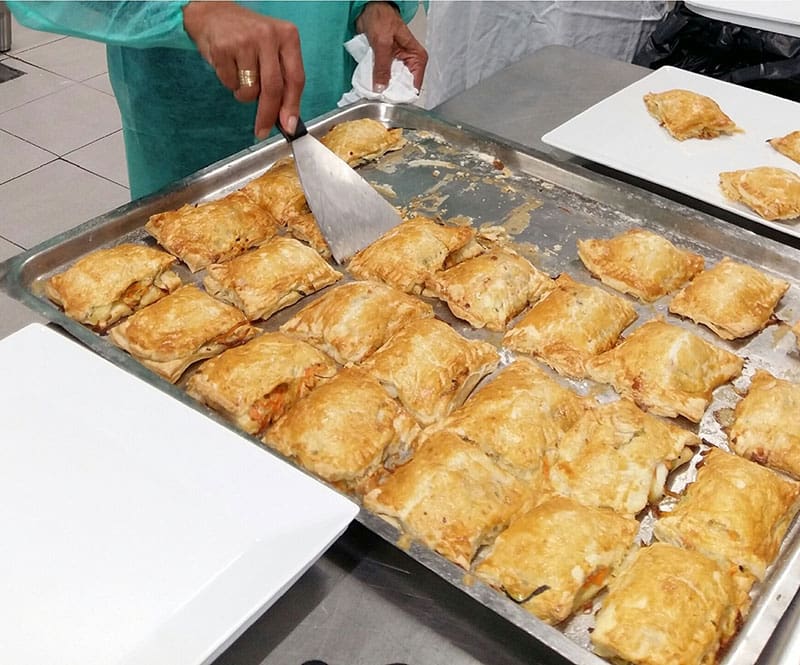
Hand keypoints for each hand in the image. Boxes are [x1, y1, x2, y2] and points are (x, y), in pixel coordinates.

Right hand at [182, 1, 304, 138]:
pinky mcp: (223, 48)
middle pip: (273, 88)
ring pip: (250, 90)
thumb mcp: (272, 51)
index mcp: (287, 36)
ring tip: (241, 74)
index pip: (296, 78)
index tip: (289, 127)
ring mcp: (245, 40)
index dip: (292, 107)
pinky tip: (229, 65)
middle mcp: (268, 35)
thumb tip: (287, 120)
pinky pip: (230, 83)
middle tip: (262, 129)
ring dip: (244, 93)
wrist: (213, 13)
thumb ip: (283, 81)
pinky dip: (229, 82)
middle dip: (267, 114)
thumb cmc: (247, 37)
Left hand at [356, 2, 427, 92]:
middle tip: (379, 97)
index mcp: (417, 58)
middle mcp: (410, 64)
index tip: (390, 100)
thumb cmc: (382, 17)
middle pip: (403, 88)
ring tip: (374, 92)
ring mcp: (397, 66)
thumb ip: (382, 67)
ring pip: (392, 85)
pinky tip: (371, 86)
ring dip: (382, 89)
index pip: (414, 85)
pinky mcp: (387, 66)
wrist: (369, 8)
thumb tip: (381, 88)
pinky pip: (383, 80)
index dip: (403, 95)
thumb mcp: (382, 43)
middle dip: (391, 94)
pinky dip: (377, 83)